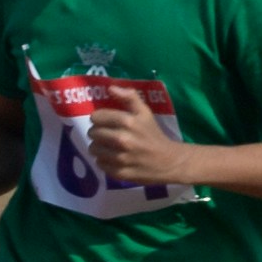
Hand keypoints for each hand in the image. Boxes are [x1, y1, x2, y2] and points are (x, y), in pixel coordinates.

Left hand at [79, 92, 197, 188]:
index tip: (105, 121)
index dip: (99, 118)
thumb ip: (129, 97)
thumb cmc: (153, 134)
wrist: (168, 161)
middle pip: (93, 133)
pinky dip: (104, 161)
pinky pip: (99, 163)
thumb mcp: (145, 112)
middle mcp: (122, 140)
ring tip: (108, 147)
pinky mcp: (119, 173)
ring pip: (93, 149)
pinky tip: (113, 158)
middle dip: (98, 132)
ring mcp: (120, 158)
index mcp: (128, 122)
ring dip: (98, 147)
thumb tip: (110, 88)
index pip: (96, 117)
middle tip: (107, 135)